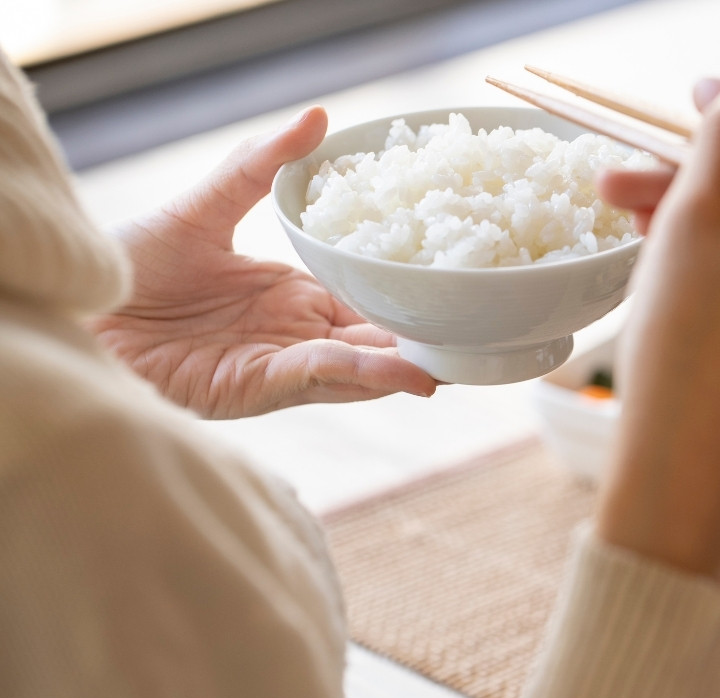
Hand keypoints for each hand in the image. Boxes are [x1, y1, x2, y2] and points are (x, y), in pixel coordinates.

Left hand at [86, 107, 436, 418]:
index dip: (405, 298)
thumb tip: (319, 116)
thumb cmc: (129, 264)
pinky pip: (316, 377)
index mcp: (290, 297)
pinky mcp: (251, 389)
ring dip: (403, 366)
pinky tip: (402, 370)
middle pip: (371, 342)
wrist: (75, 307)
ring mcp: (275, 366)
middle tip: (474, 334)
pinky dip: (361, 375)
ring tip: (454, 362)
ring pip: (356, 368)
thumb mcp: (205, 207)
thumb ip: (260, 167)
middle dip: (419, 342)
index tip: (452, 286)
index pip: (363, 302)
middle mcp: (291, 336)